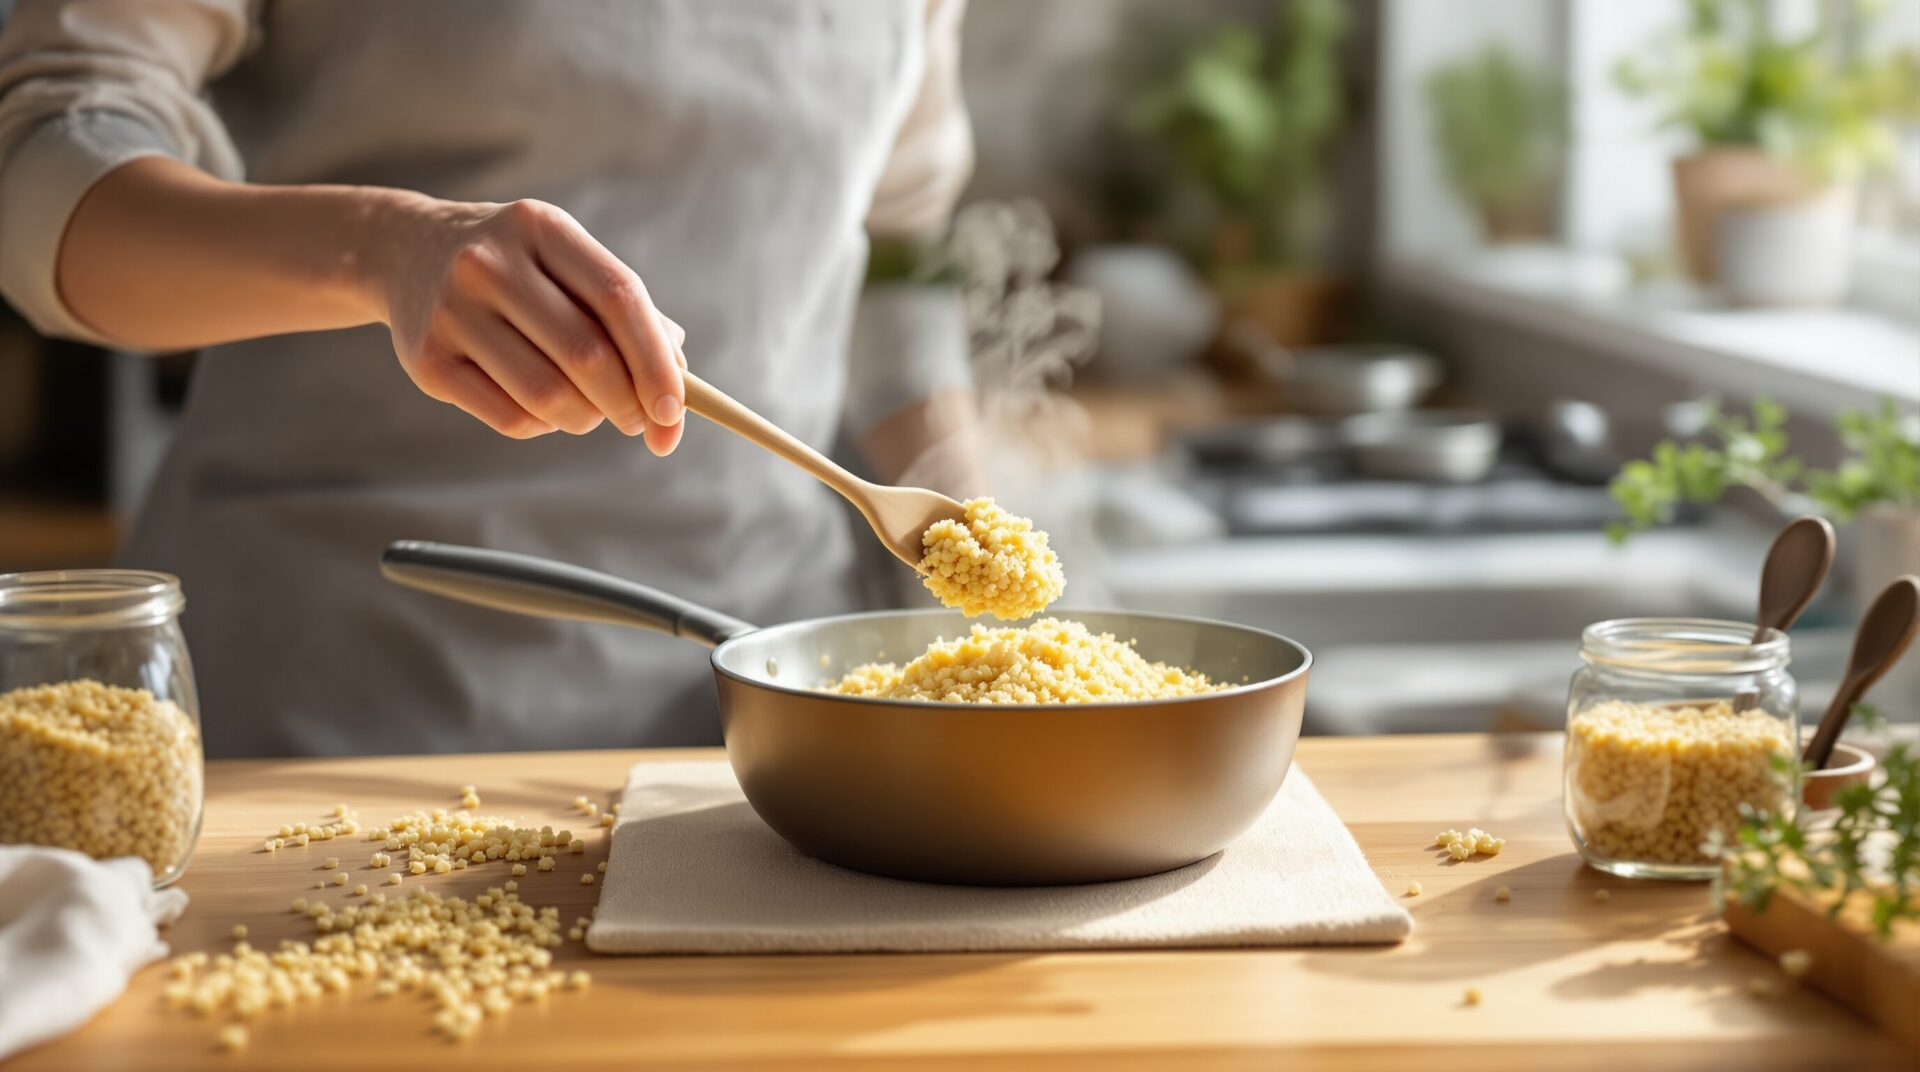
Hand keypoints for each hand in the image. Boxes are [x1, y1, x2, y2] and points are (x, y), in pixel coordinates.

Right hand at [372, 197, 686, 452]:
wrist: (405, 252)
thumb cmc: (515, 267)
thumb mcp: (566, 261)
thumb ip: (624, 309)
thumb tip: (679, 375)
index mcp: (542, 228)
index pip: (620, 298)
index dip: (656, 362)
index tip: (675, 411)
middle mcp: (491, 264)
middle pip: (587, 356)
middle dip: (627, 402)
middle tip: (640, 420)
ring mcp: (452, 312)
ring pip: (548, 396)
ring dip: (587, 418)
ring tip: (591, 411)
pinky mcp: (427, 361)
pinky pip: (510, 417)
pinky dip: (544, 425)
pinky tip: (546, 409)